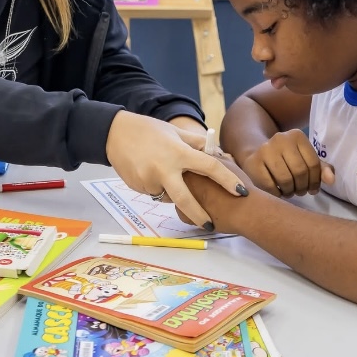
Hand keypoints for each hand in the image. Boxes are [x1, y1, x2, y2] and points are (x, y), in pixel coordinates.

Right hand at [106, 110, 245, 228]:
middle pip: (186, 199)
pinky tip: (147, 171)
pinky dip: (156, 186)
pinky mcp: (137, 186)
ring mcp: (149, 179)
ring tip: (159, 170)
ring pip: (167, 195)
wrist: (114, 133)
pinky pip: (153, 192)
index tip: (241, 191)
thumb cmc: (149, 130)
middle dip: (199, 215)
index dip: (228, 180)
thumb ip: (196, 144)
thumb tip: (218, 153)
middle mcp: (164, 168)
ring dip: (170, 190)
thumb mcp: (175, 133)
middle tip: (210, 225)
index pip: (209, 167)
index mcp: (178, 152)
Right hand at [240, 129, 335, 197]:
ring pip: (285, 180)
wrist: (256, 152)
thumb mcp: (305, 159)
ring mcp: (265, 149)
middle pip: (300, 171)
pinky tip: (278, 191)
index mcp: (297, 136)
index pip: (313, 163)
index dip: (315, 181)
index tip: (312, 189)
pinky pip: (270, 185)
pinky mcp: (252, 162)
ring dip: (290, 191)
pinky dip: (276, 193)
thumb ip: (321, 168)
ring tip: (289, 191)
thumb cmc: (286, 158)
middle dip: (302, 187)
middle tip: (300, 191)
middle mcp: (280, 139)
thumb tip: (331, 180)